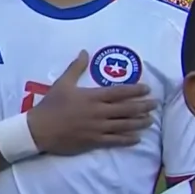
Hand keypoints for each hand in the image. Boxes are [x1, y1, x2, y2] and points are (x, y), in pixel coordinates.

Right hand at [28, 50, 155, 154]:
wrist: (39, 130)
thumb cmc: (51, 105)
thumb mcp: (62, 84)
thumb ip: (76, 68)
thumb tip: (84, 52)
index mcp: (92, 97)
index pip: (119, 92)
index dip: (135, 90)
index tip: (147, 89)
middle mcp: (98, 112)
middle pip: (126, 109)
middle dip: (143, 106)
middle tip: (155, 104)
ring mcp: (97, 128)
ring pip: (124, 125)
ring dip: (139, 122)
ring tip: (150, 120)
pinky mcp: (94, 141)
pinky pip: (114, 141)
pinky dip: (127, 139)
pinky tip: (136, 138)